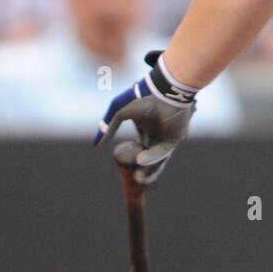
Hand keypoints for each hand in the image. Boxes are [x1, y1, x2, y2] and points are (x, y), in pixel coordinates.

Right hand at [94, 51, 196, 184]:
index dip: (130, 155)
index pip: (138, 144)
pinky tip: (140, 161)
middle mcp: (155, 129)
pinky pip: (164, 150)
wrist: (164, 92)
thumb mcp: (118, 111)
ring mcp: (166, 133)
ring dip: (149, 167)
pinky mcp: (176, 136)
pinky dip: (153, 157)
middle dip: (141, 167)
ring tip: (139, 179)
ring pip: (156, 155)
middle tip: (133, 179)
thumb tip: (97, 144)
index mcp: (143, 122)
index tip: (122, 164)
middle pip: (148, 152)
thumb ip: (108, 126)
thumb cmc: (140, 98)